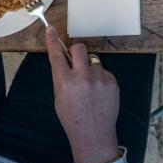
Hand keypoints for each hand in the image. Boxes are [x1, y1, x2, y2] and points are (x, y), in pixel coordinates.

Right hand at [45, 26, 121, 162]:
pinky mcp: (112, 81)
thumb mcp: (59, 98)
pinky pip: (104, 71)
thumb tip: (65, 60)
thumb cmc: (72, 117)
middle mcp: (82, 77)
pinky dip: (100, 78)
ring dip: (90, 69)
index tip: (51, 29)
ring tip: (90, 87)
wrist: (93, 133)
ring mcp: (99, 78)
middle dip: (76, 51)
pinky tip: (99, 93)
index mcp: (65, 82)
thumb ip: (62, 77)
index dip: (52, 41)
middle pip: (79, 48)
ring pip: (93, 61)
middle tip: (76, 60)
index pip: (56, 56)